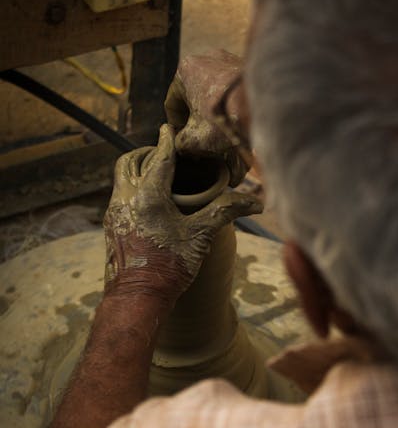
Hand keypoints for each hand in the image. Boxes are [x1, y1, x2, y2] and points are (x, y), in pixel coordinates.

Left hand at [103, 124, 262, 306]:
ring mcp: (114, 213)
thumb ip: (225, 212)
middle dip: (147, 153)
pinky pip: (120, 196)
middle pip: (130, 161)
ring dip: (138, 171)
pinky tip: (150, 202)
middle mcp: (126, 199)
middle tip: (164, 154)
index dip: (166, 141)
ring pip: (122, 178)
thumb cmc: (168, 267)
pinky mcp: (112, 226)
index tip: (169, 129)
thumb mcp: (201, 236)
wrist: (137, 298)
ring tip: (158, 175)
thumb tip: (256, 203)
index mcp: (148, 195)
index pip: (158, 157)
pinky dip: (133, 189)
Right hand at [164, 49, 249, 186]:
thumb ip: (181, 142)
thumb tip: (182, 145)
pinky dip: (232, 103)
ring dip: (214, 110)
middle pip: (194, 95)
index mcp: (186, 69)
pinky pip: (233, 89)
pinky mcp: (250, 68)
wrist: (265, 108)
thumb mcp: (194, 139)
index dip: (175, 126)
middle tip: (202, 139)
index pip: (173, 103)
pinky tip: (238, 122)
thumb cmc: (223, 120)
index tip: (182, 141)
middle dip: (196, 117)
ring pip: (214, 91)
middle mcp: (207, 57)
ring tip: (222, 132)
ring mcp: (230, 59)